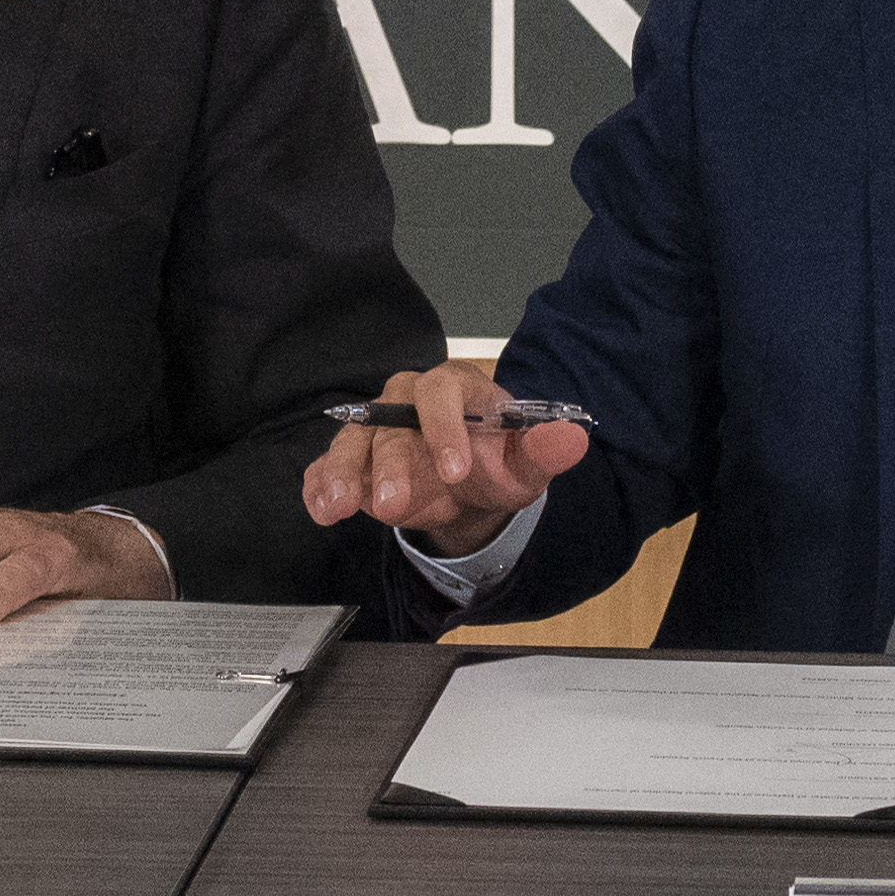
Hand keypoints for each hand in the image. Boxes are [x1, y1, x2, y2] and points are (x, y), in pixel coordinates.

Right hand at [299, 369, 594, 558]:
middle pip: (390, 422)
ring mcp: (373, 430)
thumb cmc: (495, 462)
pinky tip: (320, 507)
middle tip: (394, 505)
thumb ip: (545, 449)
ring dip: (342, 473)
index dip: (445, 427)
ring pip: (352, 441)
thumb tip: (574, 437)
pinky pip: (327, 465)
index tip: (456, 471)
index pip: (442, 393)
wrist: (469, 485)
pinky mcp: (352, 460)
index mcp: (453, 388)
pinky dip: (320, 484)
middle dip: (389, 464)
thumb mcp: (525, 462)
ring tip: (338, 507)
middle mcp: (404, 400)